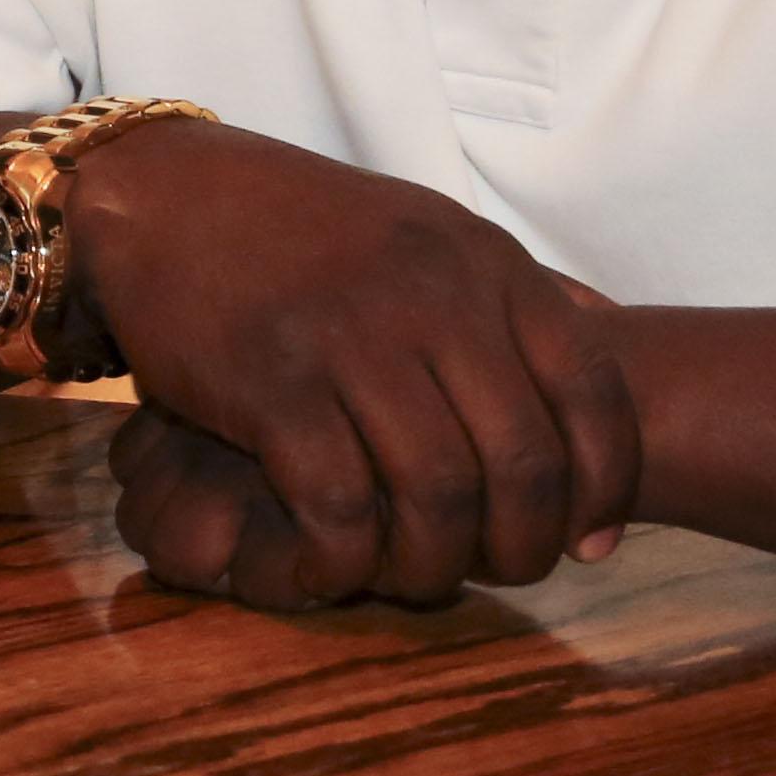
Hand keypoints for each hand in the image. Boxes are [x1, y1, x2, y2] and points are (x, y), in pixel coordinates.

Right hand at [62, 122, 635, 603]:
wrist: (164, 197)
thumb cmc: (302, 231)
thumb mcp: (427, 232)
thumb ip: (513, 296)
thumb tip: (611, 357)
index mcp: (485, 265)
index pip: (592, 395)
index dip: (605, 487)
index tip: (588, 541)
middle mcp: (432, 298)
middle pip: (522, 463)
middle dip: (524, 546)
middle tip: (501, 574)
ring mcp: (350, 339)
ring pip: (437, 497)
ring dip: (435, 565)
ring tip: (414, 578)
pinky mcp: (270, 384)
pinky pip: (338, 506)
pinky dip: (346, 559)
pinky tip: (332, 565)